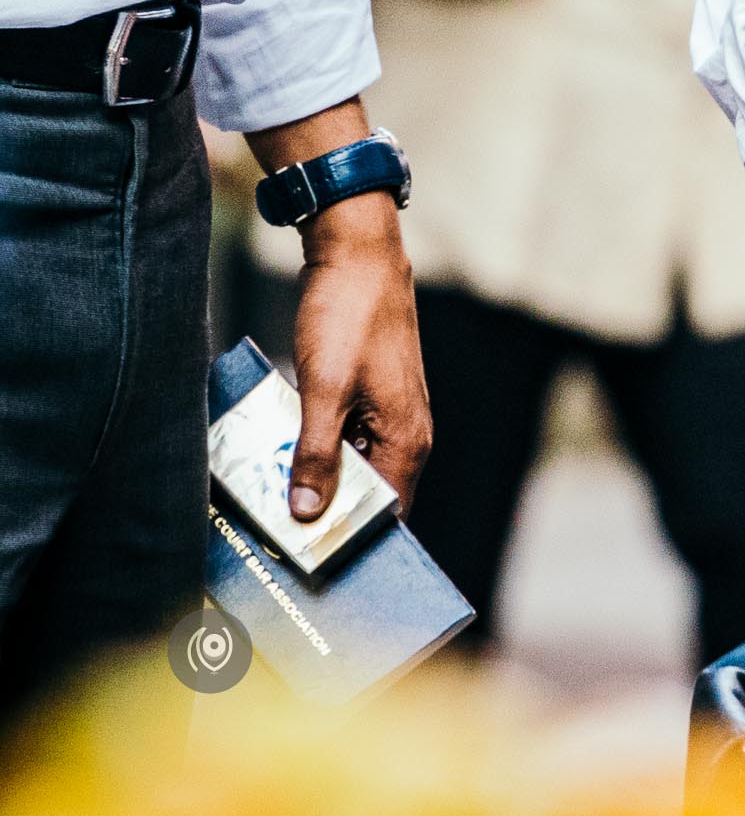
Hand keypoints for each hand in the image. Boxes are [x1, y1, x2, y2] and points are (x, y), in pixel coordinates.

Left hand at [288, 194, 430, 519]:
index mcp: (407, 439)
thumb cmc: (349, 317)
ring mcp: (388, 413)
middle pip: (366, 495)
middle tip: (271, 532)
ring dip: (312, 479)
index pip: (384, 514)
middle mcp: (405, 432)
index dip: (345, 539)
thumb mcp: (324, 389)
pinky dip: (313, 449)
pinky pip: (343, 439)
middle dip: (323, 514)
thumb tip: (307, 512)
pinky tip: (277, 452)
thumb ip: (316, 454)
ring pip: (350, 467)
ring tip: (266, 494)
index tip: (301, 560)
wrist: (357, 254)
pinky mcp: (369, 396)